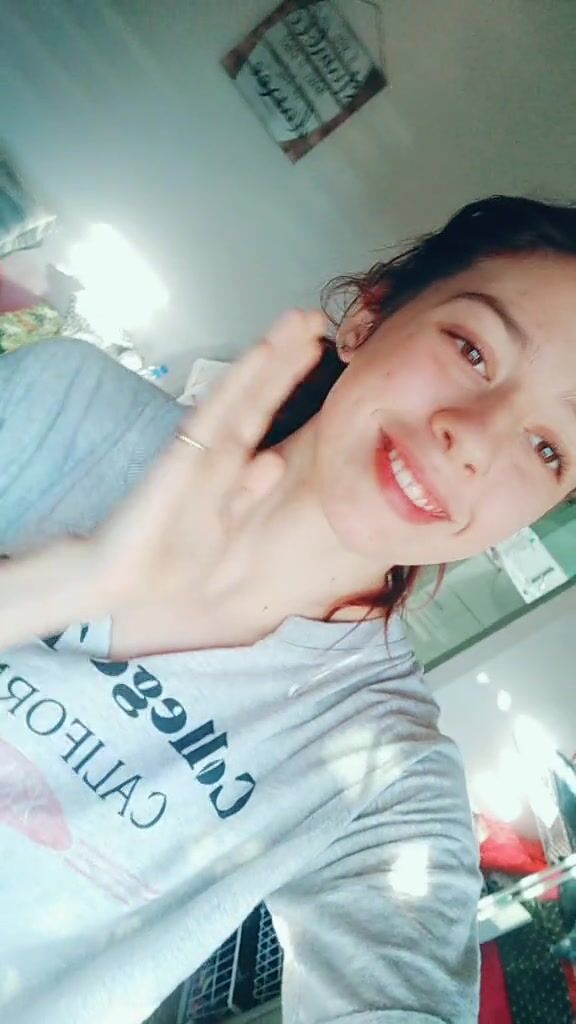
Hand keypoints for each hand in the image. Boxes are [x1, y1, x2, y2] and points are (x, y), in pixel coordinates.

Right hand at [87, 310, 325, 611]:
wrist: (120, 579)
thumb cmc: (168, 557)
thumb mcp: (221, 526)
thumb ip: (245, 494)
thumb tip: (272, 460)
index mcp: (224, 464)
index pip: (260, 413)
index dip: (287, 380)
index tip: (316, 348)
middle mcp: (214, 447)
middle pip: (256, 395)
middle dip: (286, 356)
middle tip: (314, 315)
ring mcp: (199, 447)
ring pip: (242, 394)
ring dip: (270, 356)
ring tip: (297, 319)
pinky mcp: (184, 456)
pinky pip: (218, 413)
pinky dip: (241, 382)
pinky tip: (262, 354)